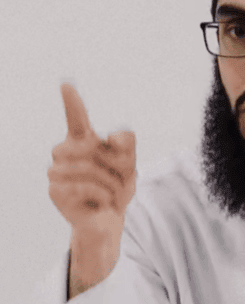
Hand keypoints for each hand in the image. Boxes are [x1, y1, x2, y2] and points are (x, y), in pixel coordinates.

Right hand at [48, 83, 135, 297]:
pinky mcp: (55, 191)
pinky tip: (102, 201)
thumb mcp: (130, 165)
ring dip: (111, 182)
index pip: (76, 117)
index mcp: (84, 142)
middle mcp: (66, 153)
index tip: (66, 83)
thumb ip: (127, 145)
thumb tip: (110, 136)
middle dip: (115, 163)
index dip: (72, 101)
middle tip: (120, 179)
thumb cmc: (117, 189)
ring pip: (88, 166)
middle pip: (91, 144)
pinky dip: (102, 194)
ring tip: (112, 193)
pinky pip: (85, 185)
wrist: (109, 220)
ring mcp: (57, 171)